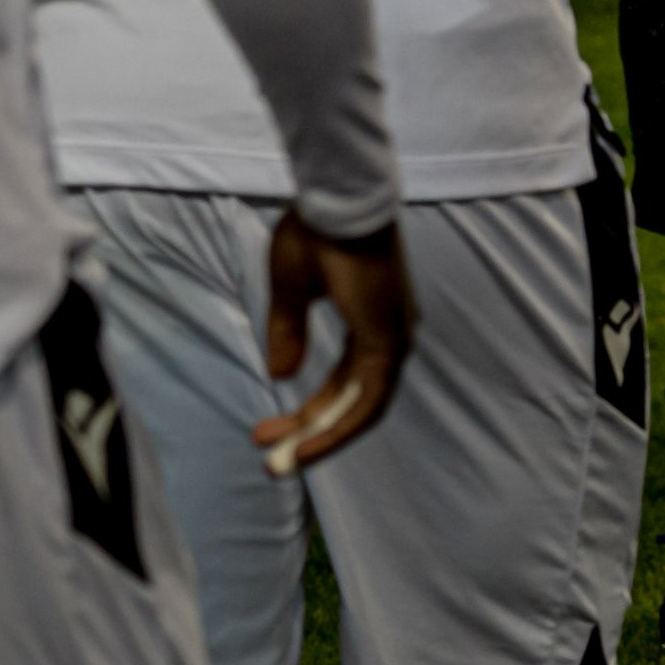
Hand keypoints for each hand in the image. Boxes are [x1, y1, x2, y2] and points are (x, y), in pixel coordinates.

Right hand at [256, 209, 413, 474]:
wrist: (336, 202)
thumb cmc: (317, 232)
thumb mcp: (290, 289)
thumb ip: (288, 332)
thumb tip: (279, 374)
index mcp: (371, 320)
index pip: (344, 382)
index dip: (309, 410)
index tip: (270, 430)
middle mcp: (390, 335)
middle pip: (352, 401)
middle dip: (310, 433)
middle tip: (273, 462)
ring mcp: (393, 339)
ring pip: (361, 408)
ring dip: (321, 437)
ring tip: (282, 463)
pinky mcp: (387, 342)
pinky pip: (368, 401)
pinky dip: (339, 427)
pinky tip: (305, 444)